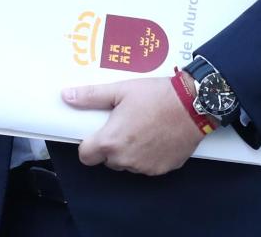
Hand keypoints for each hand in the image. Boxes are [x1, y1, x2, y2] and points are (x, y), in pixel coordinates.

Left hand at [61, 76, 203, 174]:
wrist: (193, 105)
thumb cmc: (157, 96)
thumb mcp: (120, 91)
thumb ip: (91, 96)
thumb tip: (68, 96)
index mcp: (111, 142)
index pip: (86, 156)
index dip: (88, 145)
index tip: (96, 134)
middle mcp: (126, 159)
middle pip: (107, 160)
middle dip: (111, 146)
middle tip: (123, 125)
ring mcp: (145, 167)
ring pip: (127, 164)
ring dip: (129, 152)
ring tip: (141, 128)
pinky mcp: (162, 169)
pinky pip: (147, 166)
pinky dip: (148, 156)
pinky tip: (155, 137)